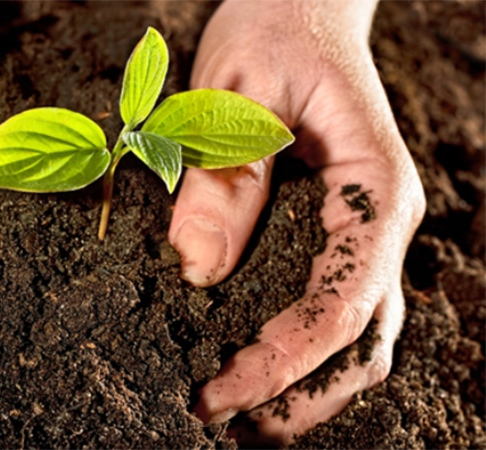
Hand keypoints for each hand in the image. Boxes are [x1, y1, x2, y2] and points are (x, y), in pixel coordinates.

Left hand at [169, 0, 424, 442]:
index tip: (219, 394)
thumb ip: (224, 178)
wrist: (300, 6)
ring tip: (237, 421)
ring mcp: (359, 235)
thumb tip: (195, 269)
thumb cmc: (276, 32)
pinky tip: (249, 368)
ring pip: (356, 341)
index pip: (341, 304)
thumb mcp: (236, 93)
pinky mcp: (331, 236)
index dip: (283, 362)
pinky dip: (297, 356)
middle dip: (298, 397)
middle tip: (222, 424)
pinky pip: (328, 311)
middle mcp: (378, 224)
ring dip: (303, 391)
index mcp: (373, 190)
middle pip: (362, 344)